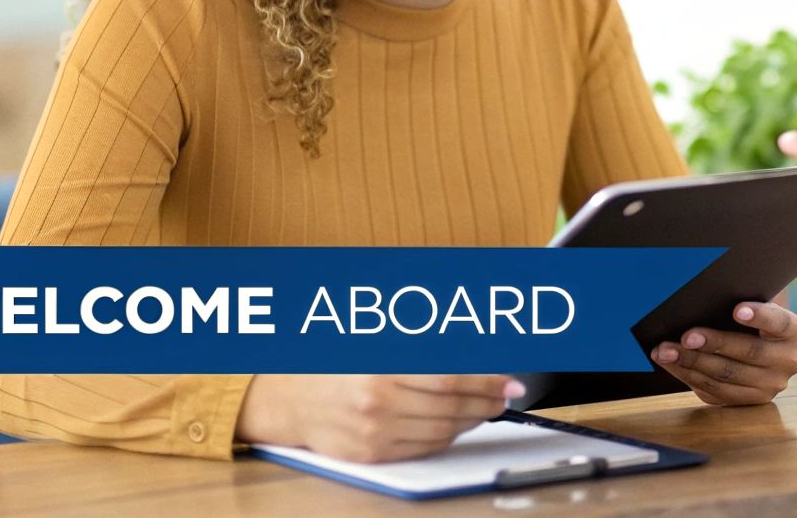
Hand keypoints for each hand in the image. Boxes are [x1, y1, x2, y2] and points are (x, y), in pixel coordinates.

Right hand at [235, 373, 520, 462]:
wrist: (286, 398)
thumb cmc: (333, 362)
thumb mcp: (376, 342)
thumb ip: (422, 348)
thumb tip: (473, 356)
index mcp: (381, 368)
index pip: (452, 380)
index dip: (488, 383)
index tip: (510, 383)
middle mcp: (378, 403)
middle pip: (452, 408)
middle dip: (488, 402)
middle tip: (507, 396)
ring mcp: (375, 433)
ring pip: (442, 431)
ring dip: (472, 420)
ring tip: (486, 408)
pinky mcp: (372, 455)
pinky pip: (423, 448)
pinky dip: (447, 437)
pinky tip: (456, 424)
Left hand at [651, 301, 796, 405]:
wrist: (761, 347)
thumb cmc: (749, 319)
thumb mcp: (754, 307)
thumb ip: (739, 306)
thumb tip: (699, 301)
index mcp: (794, 331)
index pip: (779, 321)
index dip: (759, 316)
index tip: (737, 310)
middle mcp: (788, 361)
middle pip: (749, 352)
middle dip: (713, 344)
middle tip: (686, 336)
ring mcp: (770, 386)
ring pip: (727, 376)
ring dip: (691, 363)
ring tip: (665, 351)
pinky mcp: (749, 401)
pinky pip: (716, 392)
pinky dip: (689, 377)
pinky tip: (671, 364)